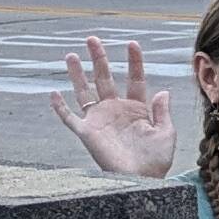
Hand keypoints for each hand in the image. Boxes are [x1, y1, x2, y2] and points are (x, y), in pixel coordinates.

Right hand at [48, 35, 174, 178]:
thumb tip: (162, 91)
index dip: (134, 61)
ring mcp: (99, 120)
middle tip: (92, 38)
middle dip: (98, 58)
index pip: (134, 79)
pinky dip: (60, 107)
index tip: (132, 43)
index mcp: (136, 108)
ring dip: (77, 74)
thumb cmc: (156, 160)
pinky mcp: (87, 133)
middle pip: (104, 78)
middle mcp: (115, 110)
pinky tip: (53, 93)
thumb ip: (162, 112)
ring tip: (71, 54)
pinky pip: (69, 118)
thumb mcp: (166, 133)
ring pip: (84, 91)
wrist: (142, 180)